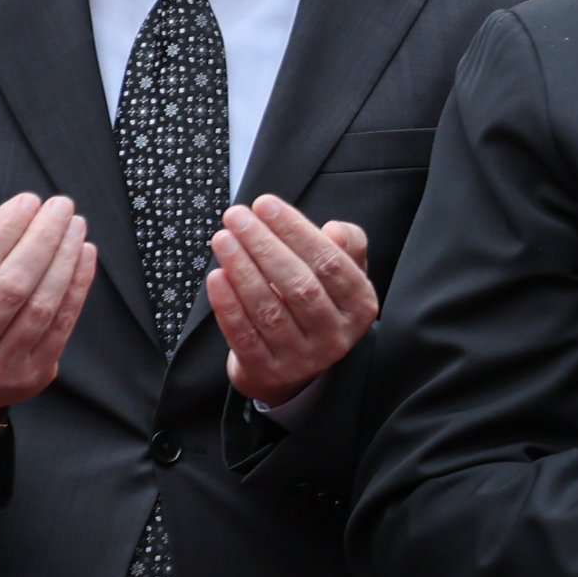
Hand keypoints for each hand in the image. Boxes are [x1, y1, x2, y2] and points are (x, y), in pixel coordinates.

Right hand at [0, 192, 96, 409]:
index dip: (5, 230)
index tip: (27, 201)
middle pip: (12, 284)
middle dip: (42, 238)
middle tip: (60, 206)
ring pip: (41, 305)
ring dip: (65, 258)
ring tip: (75, 225)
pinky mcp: (31, 377)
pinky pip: (61, 325)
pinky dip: (78, 286)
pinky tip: (84, 255)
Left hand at [206, 197, 377, 404]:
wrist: (296, 367)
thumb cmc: (317, 305)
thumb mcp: (344, 275)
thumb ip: (346, 246)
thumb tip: (334, 231)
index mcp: (360, 305)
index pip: (329, 261)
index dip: (295, 230)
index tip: (265, 204)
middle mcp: (336, 335)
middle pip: (299, 285)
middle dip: (264, 245)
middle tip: (237, 216)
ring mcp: (302, 359)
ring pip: (269, 310)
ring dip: (242, 269)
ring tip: (223, 239)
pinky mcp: (269, 372)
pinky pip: (244, 335)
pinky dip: (228, 305)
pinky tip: (217, 277)